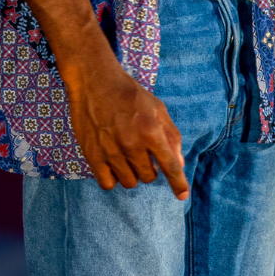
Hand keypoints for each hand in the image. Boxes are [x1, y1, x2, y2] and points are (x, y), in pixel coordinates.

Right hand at [63, 56, 189, 197]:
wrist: (94, 81)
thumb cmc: (128, 93)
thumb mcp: (157, 108)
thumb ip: (171, 135)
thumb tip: (180, 163)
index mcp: (151, 131)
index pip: (170, 166)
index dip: (178, 183)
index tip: (182, 195)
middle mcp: (132, 144)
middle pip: (149, 177)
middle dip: (150, 169)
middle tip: (143, 154)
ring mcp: (111, 151)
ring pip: (129, 182)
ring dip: (132, 173)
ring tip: (127, 157)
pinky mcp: (92, 155)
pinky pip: (107, 183)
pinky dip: (113, 178)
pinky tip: (113, 165)